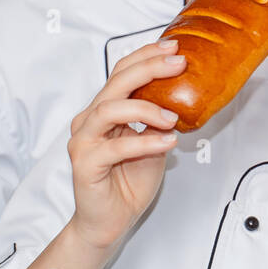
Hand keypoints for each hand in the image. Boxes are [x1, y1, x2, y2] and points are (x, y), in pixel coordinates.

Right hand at [67, 39, 186, 250]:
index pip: (121, 73)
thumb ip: (158, 119)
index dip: (146, 56)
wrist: (110, 221)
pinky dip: (144, 142)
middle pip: (115, 84)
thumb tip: (184, 95)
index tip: (174, 47)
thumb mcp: (152, 142)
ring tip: (173, 117)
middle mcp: (89, 120)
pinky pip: (114, 147)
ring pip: (109, 109)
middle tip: (178, 64)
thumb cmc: (128, 181)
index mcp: (104, 110)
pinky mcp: (84, 163)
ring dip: (145, 108)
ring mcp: (83, 140)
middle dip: (149, 69)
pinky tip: (167, 142)